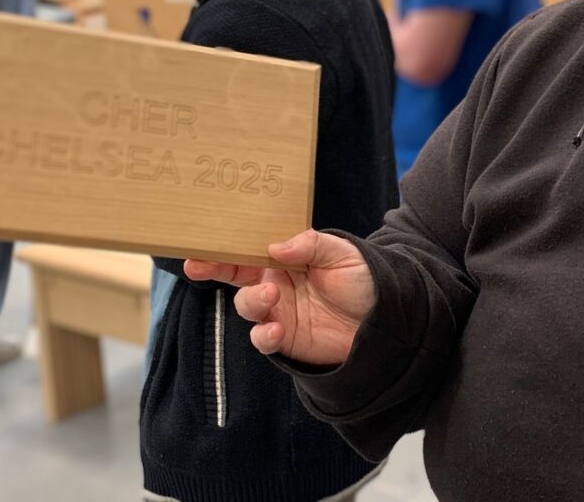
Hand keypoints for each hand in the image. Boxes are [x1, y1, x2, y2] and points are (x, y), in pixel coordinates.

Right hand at [184, 229, 373, 364]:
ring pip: (246, 304)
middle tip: (199, 266)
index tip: (201, 243)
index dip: (224, 245)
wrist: (384, 320)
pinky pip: (262, 338)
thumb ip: (310, 245)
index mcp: (286, 257)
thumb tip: (275, 246)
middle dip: (213, 268)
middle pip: (236, 274)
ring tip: (271, 296)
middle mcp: (276, 281)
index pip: (250, 247)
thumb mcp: (342, 254)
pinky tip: (276, 330)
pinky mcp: (285, 338)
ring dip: (252, 299)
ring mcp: (278, 310)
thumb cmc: (363, 279)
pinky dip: (263, 334)